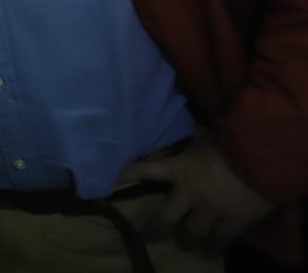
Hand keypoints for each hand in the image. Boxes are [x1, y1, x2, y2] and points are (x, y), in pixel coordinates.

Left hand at [121, 135, 273, 251]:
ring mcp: (211, 210)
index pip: (145, 171)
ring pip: (192, 233)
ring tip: (185, 243)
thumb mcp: (204, 134)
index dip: (126, 176)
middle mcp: (190, 193)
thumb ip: (191, 137)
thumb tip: (181, 121)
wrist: (265, 155)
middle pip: (165, 217)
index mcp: (180, 168)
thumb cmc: (232, 139)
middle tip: (148, 236)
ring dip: (187, 238)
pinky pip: (221, 240)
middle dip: (155, 228)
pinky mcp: (234, 221)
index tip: (107, 184)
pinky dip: (215, 247)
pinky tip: (210, 252)